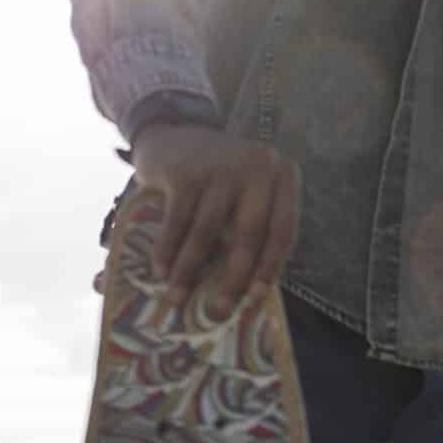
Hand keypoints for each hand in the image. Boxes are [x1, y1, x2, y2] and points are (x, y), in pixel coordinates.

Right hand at [129, 125, 300, 305]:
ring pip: (208, 230)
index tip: (257, 298)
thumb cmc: (217, 178)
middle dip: (233, 276)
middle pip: (249, 233)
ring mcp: (221, 166)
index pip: (283, 229)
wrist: (173, 132)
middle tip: (219, 309)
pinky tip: (159, 271)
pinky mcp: (186, 171)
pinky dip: (167, 250)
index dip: (270, 267)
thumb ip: (253, 226)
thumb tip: (247, 291)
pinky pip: (177, 221)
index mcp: (281, 175)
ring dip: (189, 270)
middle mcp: (257, 166)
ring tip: (176, 297)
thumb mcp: (246, 192)